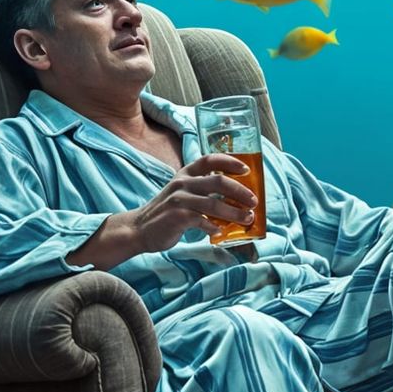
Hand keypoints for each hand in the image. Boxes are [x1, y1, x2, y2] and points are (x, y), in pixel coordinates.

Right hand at [127, 153, 256, 252]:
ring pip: (214, 203)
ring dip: (234, 213)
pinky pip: (202, 220)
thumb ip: (202, 191)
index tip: (246, 169)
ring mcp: (179, 199)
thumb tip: (234, 199)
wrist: (139, 229)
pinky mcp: (176, 217)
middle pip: (218, 181)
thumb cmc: (167, 212)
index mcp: (185, 173)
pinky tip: (219, 232)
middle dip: (240, 191)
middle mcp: (182, 183)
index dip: (230, 161)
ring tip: (247, 219)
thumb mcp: (182, 193)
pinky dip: (214, 227)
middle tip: (254, 201)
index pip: (210, 159)